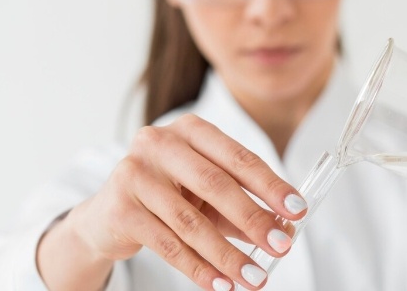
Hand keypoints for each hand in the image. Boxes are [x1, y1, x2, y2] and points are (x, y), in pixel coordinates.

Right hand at [39, 114, 306, 290]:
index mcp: (190, 131)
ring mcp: (135, 173)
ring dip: (228, 255)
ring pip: (191, 221)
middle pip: (216, 184)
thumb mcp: (208, 197)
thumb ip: (242, 207)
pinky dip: (198, 268)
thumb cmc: (168, 198)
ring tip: (254, 278)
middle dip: (253, 219)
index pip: (238, 157)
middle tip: (281, 246)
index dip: (270, 185)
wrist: (108, 216)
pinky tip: (220, 284)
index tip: (298, 209)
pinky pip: (167, 244)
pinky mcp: (120, 207)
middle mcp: (160, 143)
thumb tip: (283, 230)